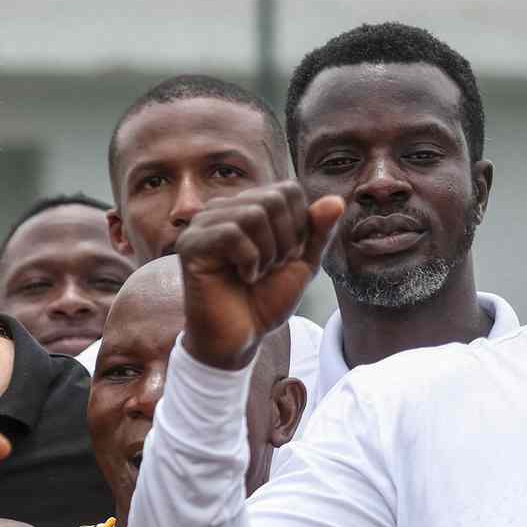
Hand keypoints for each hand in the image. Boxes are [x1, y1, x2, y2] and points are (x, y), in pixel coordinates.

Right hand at [175, 183, 343, 369]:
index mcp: (247, 207)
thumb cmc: (265, 300)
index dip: (299, 225)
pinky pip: (231, 233)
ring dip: (267, 252)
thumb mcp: (302, 263)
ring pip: (253, 214)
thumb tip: (336, 201)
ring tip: (256, 273)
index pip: (287, 190)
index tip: (285, 257)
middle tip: (271, 268)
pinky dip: (248, 260)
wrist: (241, 337)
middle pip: (272, 199)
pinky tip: (243, 277)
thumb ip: (318, 232)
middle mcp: (222, 210)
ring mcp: (202, 225)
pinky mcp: (190, 244)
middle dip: (284, 240)